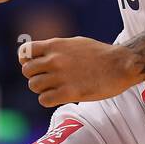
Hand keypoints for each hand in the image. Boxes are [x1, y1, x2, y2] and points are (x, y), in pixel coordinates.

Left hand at [20, 36, 141, 106]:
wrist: (120, 65)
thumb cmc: (100, 54)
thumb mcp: (75, 43)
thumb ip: (56, 48)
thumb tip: (39, 55)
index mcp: (55, 45)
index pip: (25, 52)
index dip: (27, 61)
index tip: (36, 66)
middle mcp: (54, 60)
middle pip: (27, 72)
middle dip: (35, 76)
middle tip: (48, 80)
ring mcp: (60, 77)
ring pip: (34, 86)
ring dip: (42, 89)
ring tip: (55, 88)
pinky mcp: (68, 93)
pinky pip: (44, 100)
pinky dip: (49, 100)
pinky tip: (59, 97)